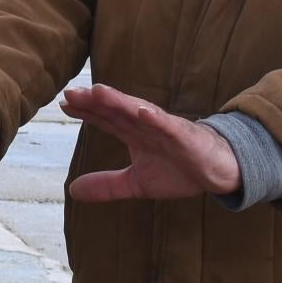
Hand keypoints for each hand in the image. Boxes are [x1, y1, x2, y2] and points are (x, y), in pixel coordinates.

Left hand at [60, 83, 241, 202]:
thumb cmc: (178, 170)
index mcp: (134, 134)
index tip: (64, 103)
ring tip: (98, 92)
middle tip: (71, 93)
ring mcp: (165, 128)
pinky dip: (155, 118)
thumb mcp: (136, 183)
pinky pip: (169, 126)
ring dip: (119, 101)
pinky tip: (141, 111)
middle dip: (94, 102)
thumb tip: (73, 190)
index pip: (106, 119)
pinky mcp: (185, 136)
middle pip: (116, 111)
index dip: (86, 111)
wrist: (216, 173)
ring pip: (138, 112)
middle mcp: (146, 126)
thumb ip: (106, 185)